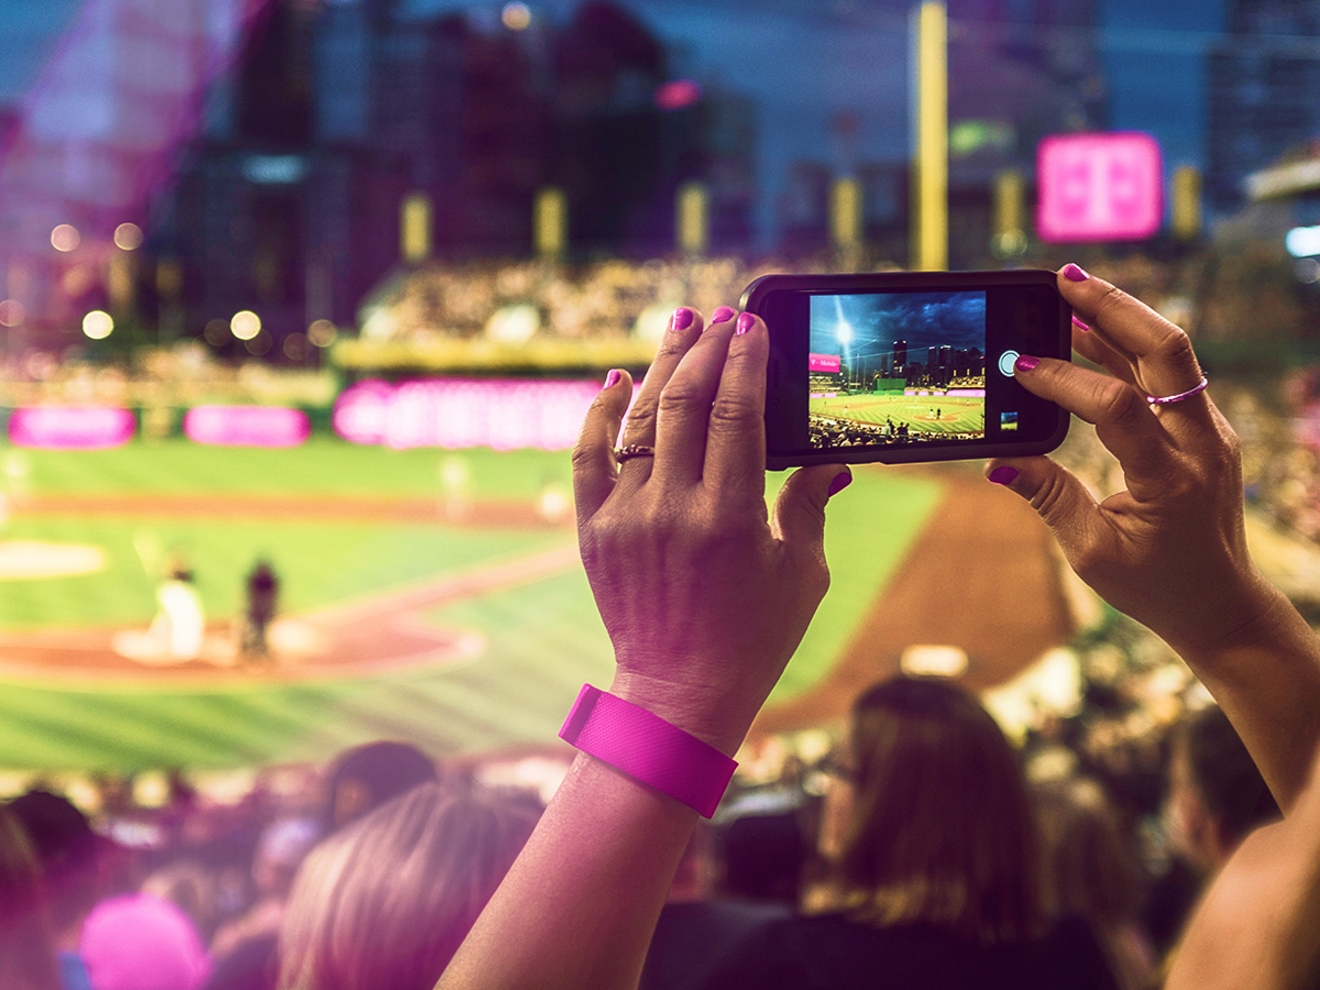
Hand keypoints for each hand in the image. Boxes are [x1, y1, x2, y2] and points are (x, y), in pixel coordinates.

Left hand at [573, 307, 847, 753]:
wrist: (679, 692)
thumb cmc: (754, 636)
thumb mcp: (802, 573)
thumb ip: (811, 505)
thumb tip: (833, 462)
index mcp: (729, 518)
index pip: (737, 414)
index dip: (745, 361)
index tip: (752, 325)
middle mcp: (671, 510)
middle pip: (686, 404)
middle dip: (705, 349)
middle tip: (721, 315)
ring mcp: (626, 518)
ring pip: (640, 421)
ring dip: (661, 366)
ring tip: (679, 325)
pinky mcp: (593, 530)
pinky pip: (588, 456)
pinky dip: (600, 413)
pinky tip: (618, 378)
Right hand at [986, 265, 1274, 656]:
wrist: (1220, 602)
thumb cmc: (1155, 585)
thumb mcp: (1091, 552)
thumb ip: (1048, 498)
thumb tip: (998, 462)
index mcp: (1171, 479)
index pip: (1118, 407)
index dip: (1065, 381)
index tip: (1018, 368)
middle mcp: (1201, 444)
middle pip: (1166, 351)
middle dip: (1112, 308)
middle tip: (1062, 279)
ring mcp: (1209, 430)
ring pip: (1170, 353)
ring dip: (1119, 318)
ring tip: (1068, 293)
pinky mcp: (1202, 427)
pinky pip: (1167, 374)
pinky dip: (1127, 348)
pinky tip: (1089, 334)